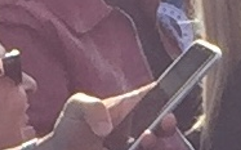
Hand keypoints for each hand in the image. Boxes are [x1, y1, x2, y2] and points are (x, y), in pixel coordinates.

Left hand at [38, 86, 176, 149]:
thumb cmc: (70, 129)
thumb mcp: (76, 108)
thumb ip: (92, 107)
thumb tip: (107, 127)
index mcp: (131, 108)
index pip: (156, 97)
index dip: (168, 96)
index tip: (170, 100)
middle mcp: (138, 129)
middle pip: (164, 125)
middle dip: (168, 124)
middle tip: (165, 122)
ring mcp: (136, 146)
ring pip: (156, 145)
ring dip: (156, 143)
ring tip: (147, 138)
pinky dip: (149, 149)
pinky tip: (140, 148)